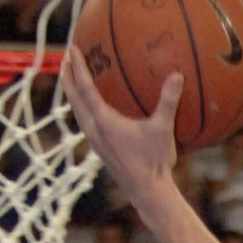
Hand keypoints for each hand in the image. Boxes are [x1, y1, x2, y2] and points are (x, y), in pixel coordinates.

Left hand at [62, 47, 180, 201]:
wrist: (148, 193)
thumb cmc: (155, 162)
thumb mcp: (163, 129)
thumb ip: (168, 101)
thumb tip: (177, 75)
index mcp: (104, 121)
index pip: (85, 88)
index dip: (78, 67)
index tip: (72, 49)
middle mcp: (94, 130)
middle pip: (74, 99)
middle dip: (68, 78)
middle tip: (65, 59)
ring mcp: (96, 142)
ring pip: (78, 112)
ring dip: (73, 95)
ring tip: (72, 81)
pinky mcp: (101, 151)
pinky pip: (86, 123)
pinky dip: (83, 109)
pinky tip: (93, 109)